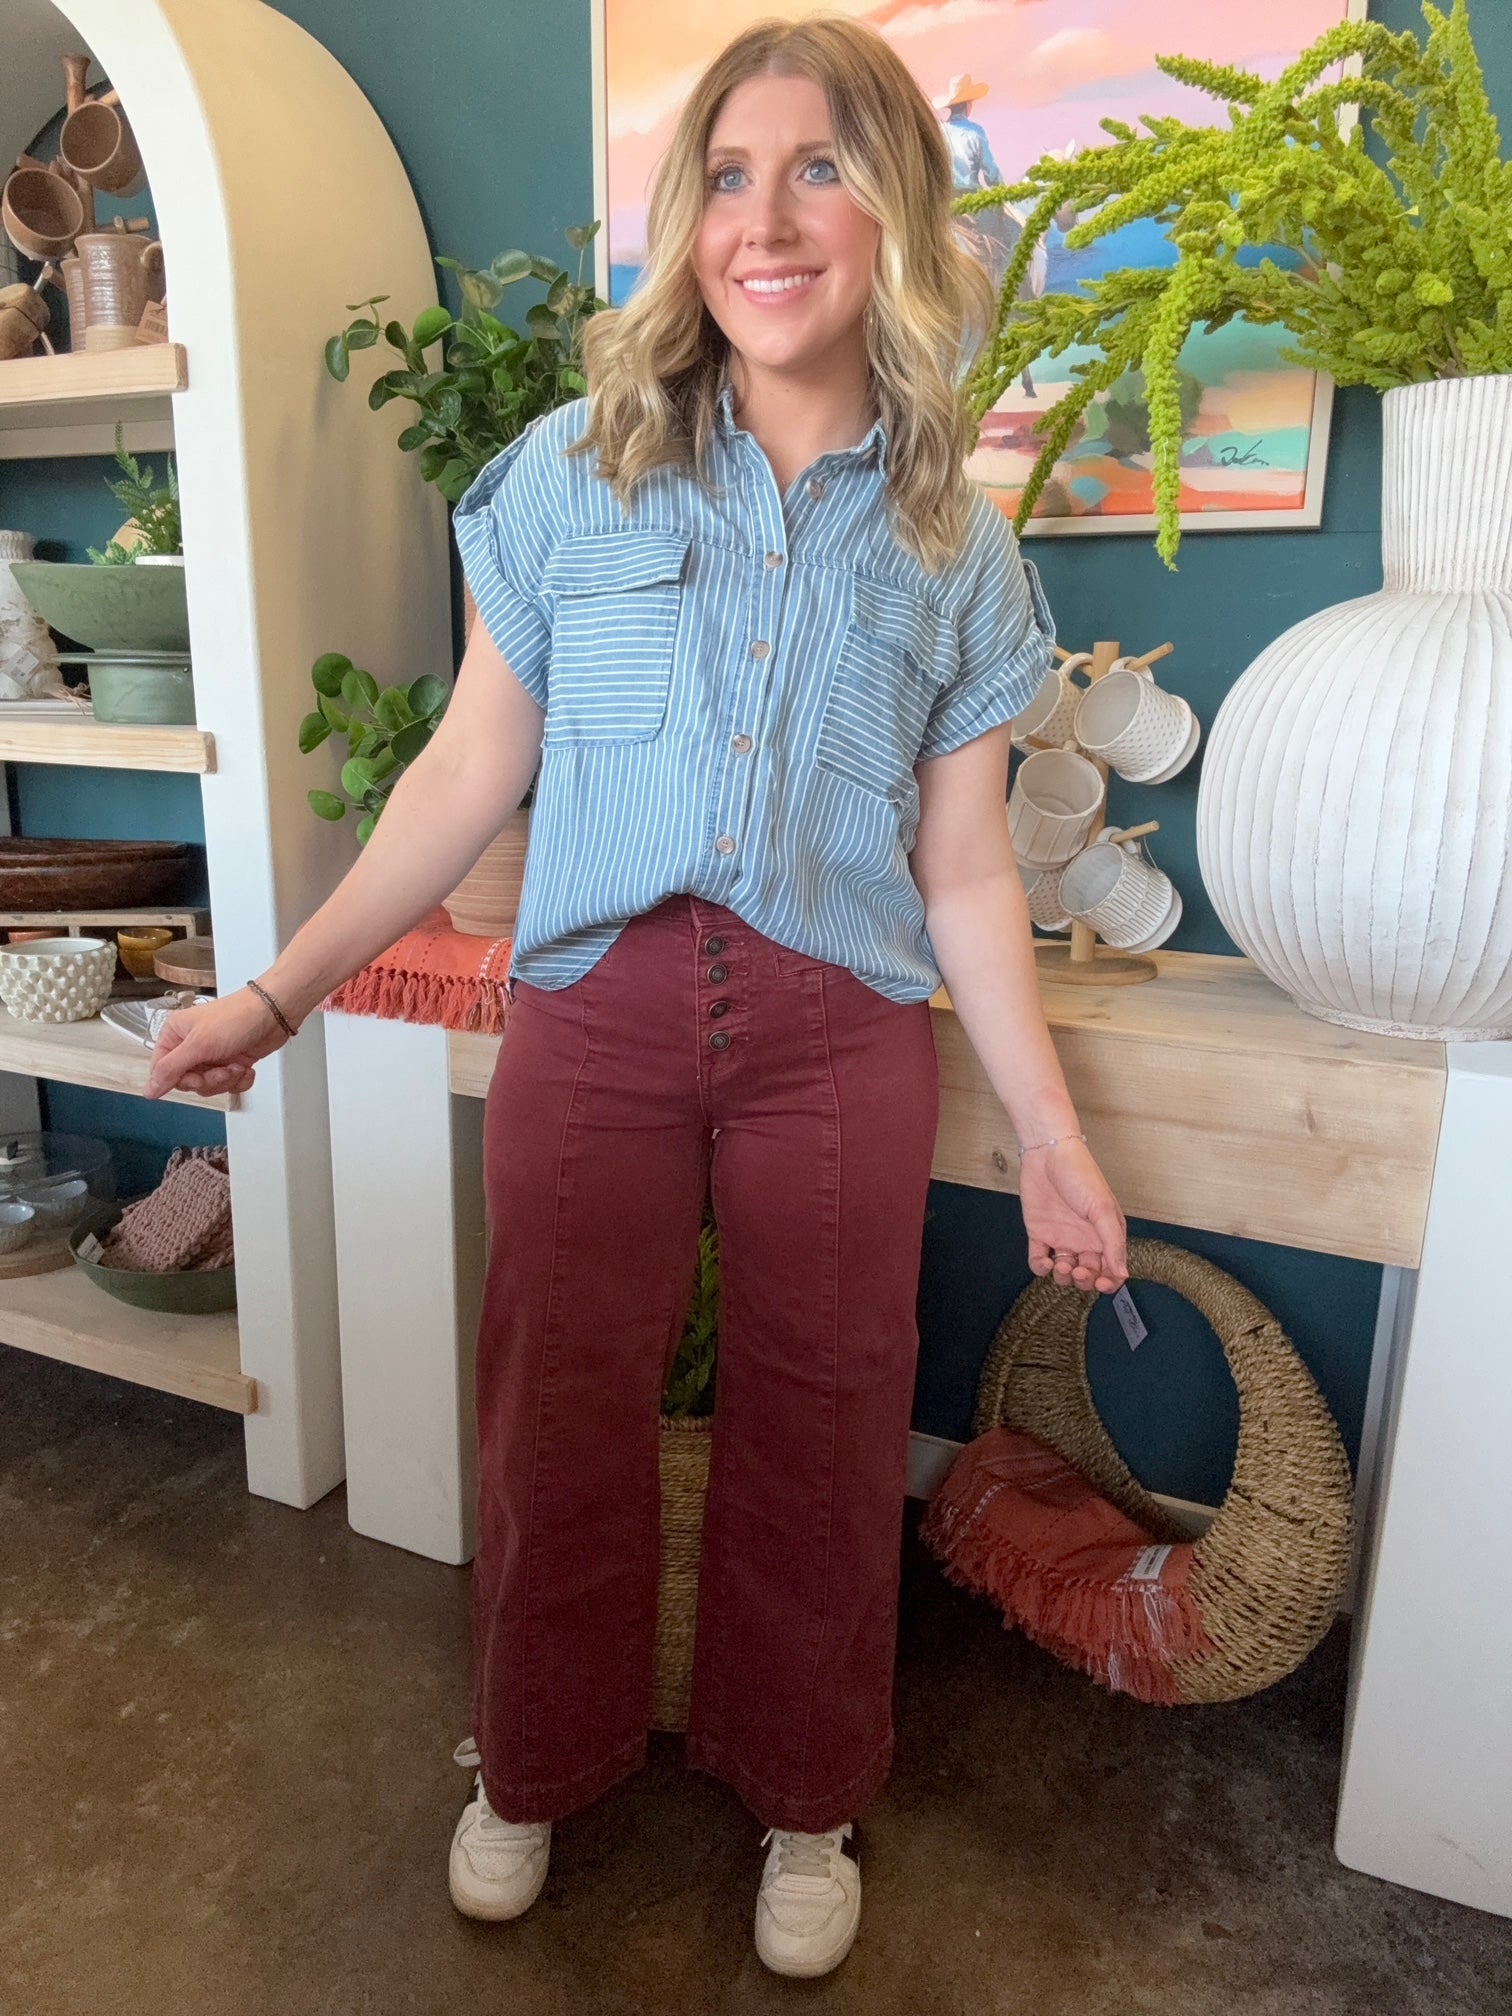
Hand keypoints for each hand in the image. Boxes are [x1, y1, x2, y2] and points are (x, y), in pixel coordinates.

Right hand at [144, 987, 292, 1100]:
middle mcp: (191, 1045)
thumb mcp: (199, 1045)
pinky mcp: (232, 1061)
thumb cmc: (237, 1017)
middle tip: (221, 1069)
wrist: (274, 1013)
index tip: (195, 1078)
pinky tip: (246, 1068)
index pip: (162, 1070)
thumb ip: (171, 1069)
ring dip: (225, 1080)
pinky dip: (239, 1081)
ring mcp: (213, 1054)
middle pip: (187, 1081)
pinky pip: (228, 1085)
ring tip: (236, 1065)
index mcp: (175, 1035)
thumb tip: (148, 1090)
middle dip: (208, 1080)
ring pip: (209, 1085)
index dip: (178, 1080)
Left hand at [1020, 1138, 1126, 1293]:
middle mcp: (1085, 1239)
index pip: (1112, 1269)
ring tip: (1061, 1265)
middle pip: (1088, 1274)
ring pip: (1065, 1272)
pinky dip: (1041, 1268)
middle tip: (1079, 1271)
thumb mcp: (1102, 1210)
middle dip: (1085, 1280)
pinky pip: (1039, 1260)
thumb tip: (1123, 1274)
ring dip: (1063, 1277)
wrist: (1048, 1154)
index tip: (1101, 1283)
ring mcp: (1062, 1238)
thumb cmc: (1081, 1175)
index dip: (1108, 1281)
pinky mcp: (1040, 1234)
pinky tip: (1045, 1261)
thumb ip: (1113, 1244)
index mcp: (1105, 1234)